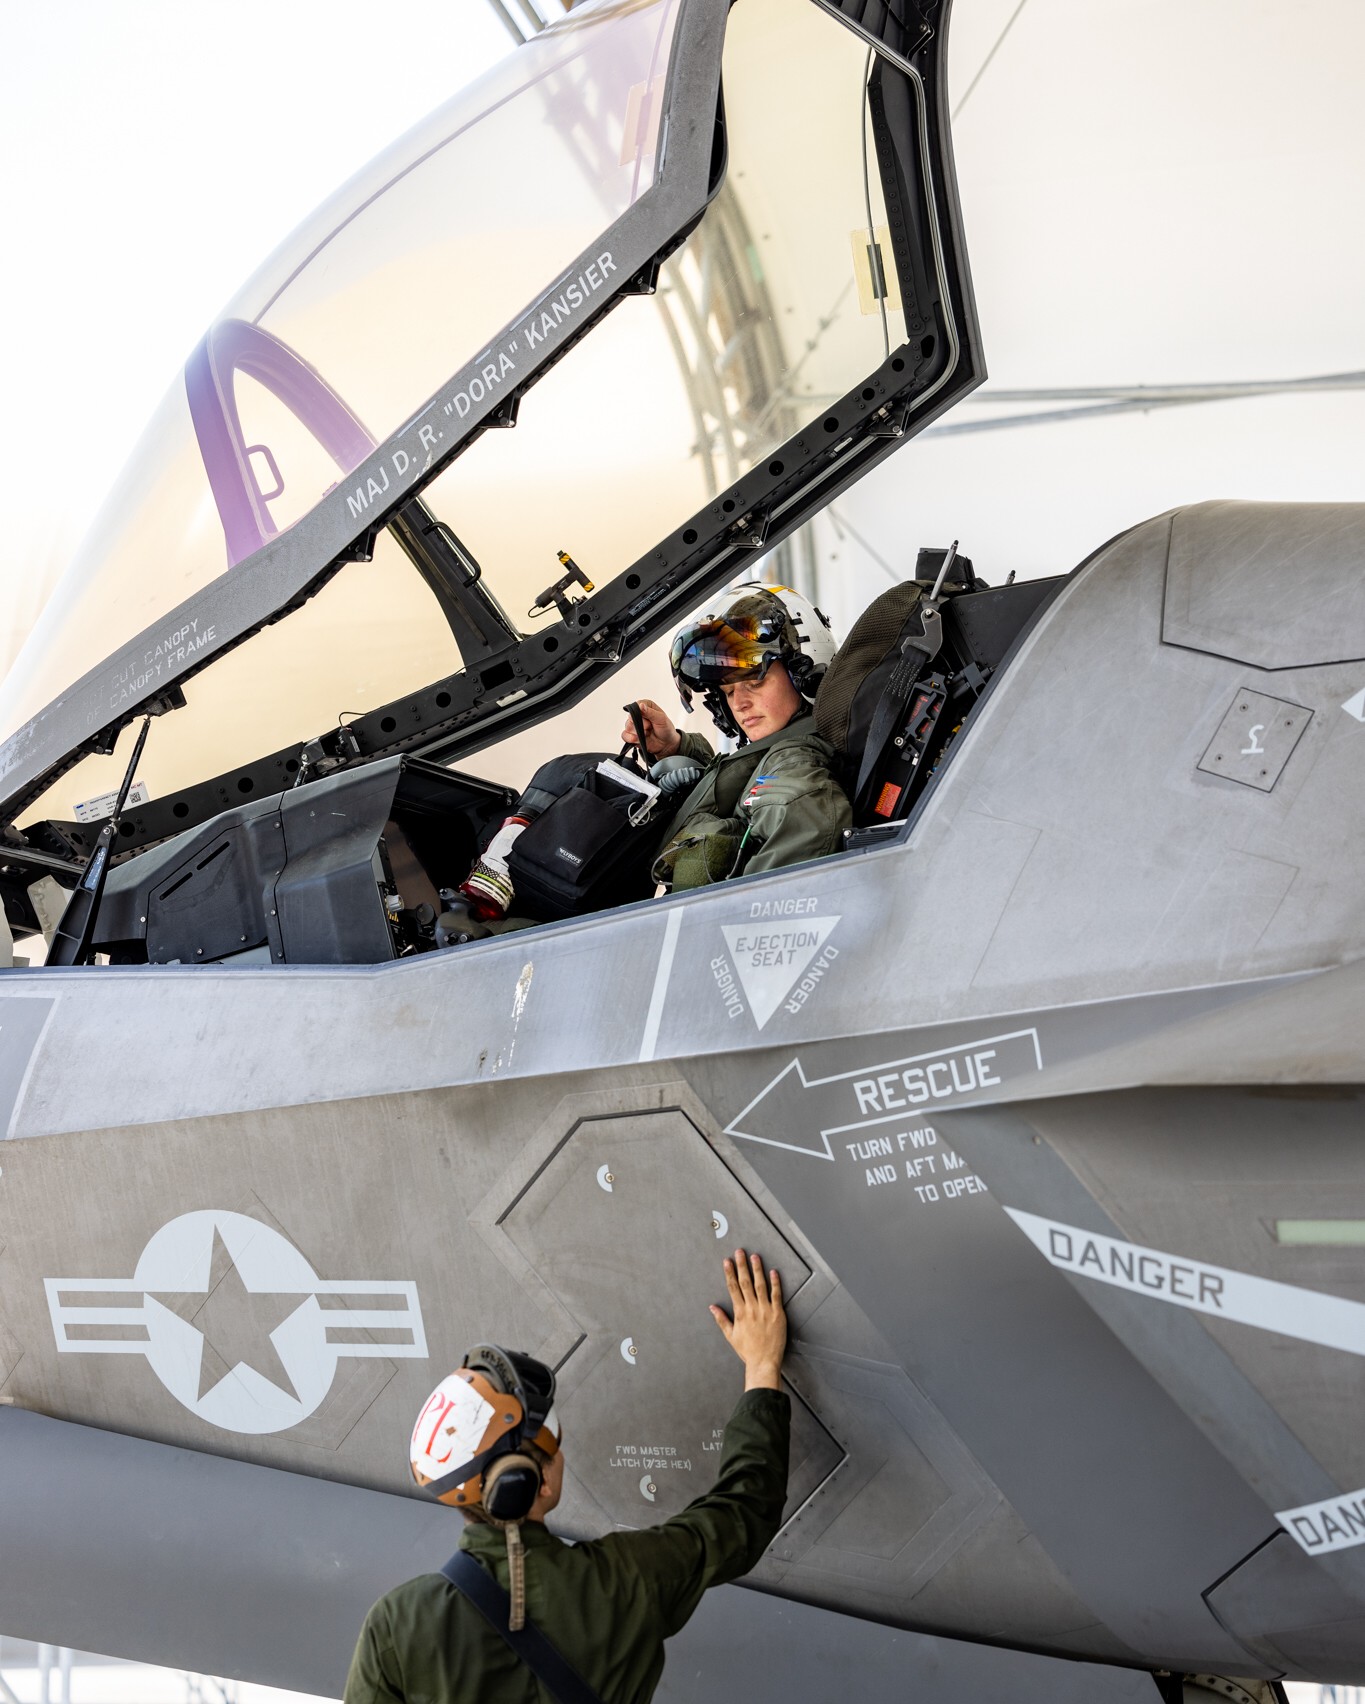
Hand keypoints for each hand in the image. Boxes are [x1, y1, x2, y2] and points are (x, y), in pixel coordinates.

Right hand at [622, 698, 680, 759]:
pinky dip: (631, 738)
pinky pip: (625, 735)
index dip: (640, 712)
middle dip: (640, 724)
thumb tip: (641, 706)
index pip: (636, 705)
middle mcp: (638, 715)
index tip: (648, 718)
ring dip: (638, 732)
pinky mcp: (631, 735)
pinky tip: (639, 739)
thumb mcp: (661, 719)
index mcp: (646, 706)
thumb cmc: (666, 729)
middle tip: (649, 727)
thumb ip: (650, 712)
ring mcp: (634, 725)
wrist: (667, 744)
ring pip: (627, 726)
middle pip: (630, 717)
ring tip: (647, 733)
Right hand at [710, 1248, 785, 1389]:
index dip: (729, 1273)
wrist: (764, 1362)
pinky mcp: (778, 1314)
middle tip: (740, 1252)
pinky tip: (773, 1272)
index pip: (733, 1288)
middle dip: (742, 1265)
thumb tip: (712, 1308)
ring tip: (755, 1257)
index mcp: (740, 1313)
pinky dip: (775, 1283)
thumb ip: (722, 1320)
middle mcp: (751, 1308)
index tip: (727, 1261)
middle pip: (745, 1282)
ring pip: (760, 1285)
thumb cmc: (748, 1351)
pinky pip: (776, 1295)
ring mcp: (765, 1310)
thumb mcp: (731, 1336)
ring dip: (757, 1270)